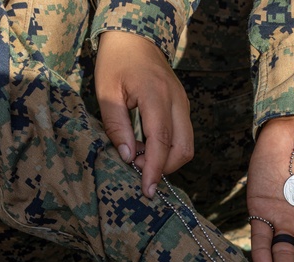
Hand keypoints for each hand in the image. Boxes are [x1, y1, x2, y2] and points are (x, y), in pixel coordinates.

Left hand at [96, 31, 192, 196]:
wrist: (135, 38)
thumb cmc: (116, 63)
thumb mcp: (106, 92)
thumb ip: (117, 126)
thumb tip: (129, 157)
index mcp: (156, 96)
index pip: (162, 142)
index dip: (155, 169)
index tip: (147, 190)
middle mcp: (177, 102)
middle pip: (183, 149)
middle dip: (163, 167)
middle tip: (136, 165)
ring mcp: (183, 104)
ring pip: (186, 145)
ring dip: (166, 159)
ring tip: (139, 154)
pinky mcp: (183, 107)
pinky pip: (183, 136)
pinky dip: (168, 148)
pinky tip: (146, 144)